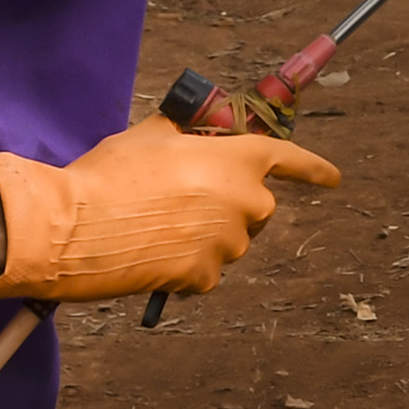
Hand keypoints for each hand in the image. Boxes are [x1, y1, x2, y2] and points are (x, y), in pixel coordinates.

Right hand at [0, 118, 342, 301]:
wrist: (74, 226)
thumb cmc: (111, 173)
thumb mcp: (151, 135)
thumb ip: (187, 133)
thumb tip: (194, 131)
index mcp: (238, 161)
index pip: (289, 159)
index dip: (313, 168)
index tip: (334, 179)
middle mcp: (245, 203)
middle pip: (255, 206)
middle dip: (229, 203)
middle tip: (184, 199)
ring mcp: (229, 244)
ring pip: (228, 240)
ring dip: (204, 234)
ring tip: (154, 224)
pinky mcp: (206, 277)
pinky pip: (205, 270)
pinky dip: (185, 265)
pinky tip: (151, 252)